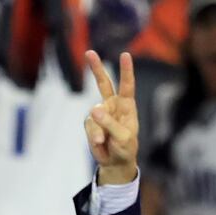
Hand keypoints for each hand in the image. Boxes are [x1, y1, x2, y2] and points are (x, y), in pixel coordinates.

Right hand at [85, 50, 138, 184]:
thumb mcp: (123, 138)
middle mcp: (113, 106)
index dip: (126, 71)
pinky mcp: (91, 122)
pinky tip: (100, 143)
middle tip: (89, 52)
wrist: (116, 162)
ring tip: (105, 142)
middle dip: (96, 68)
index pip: (127, 86)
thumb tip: (93, 109)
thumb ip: (110, 124)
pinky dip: (94, 136)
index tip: (125, 55)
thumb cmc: (126, 148)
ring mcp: (100, 113)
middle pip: (104, 83)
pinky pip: (89, 126)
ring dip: (98, 130)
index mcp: (126, 107)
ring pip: (94, 115)